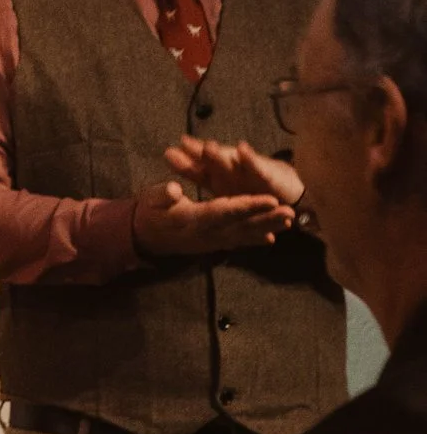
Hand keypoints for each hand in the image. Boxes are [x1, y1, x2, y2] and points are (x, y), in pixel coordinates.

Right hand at [133, 170, 294, 256]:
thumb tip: (174, 189)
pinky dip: (253, 241)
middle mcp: (207, 233)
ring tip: (289, 222)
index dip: (247, 206)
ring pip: (244, 235)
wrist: (143, 236)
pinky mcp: (212, 244)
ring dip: (267, 228)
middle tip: (290, 212)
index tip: (269, 199)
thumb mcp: (150, 199)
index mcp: (194, 219)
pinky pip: (236, 243)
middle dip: (267, 219)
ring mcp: (211, 241)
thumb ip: (163, 195)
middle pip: (242, 226)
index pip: (225, 211)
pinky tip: (270, 239)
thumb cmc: (149, 211)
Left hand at [164, 135, 303, 216]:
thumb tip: (168, 159)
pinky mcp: (269, 177)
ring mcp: (249, 171)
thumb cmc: (248, 186)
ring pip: (232, 163)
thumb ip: (196, 171)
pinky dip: (250, 160)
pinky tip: (242, 149)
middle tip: (184, 144)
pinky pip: (259, 169)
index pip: (198, 168)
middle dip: (199, 153)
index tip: (169, 154)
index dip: (185, 162)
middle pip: (212, 161)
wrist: (287, 195)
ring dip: (220, 155)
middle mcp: (231, 170)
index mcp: (217, 175)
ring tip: (207, 146)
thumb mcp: (219, 183)